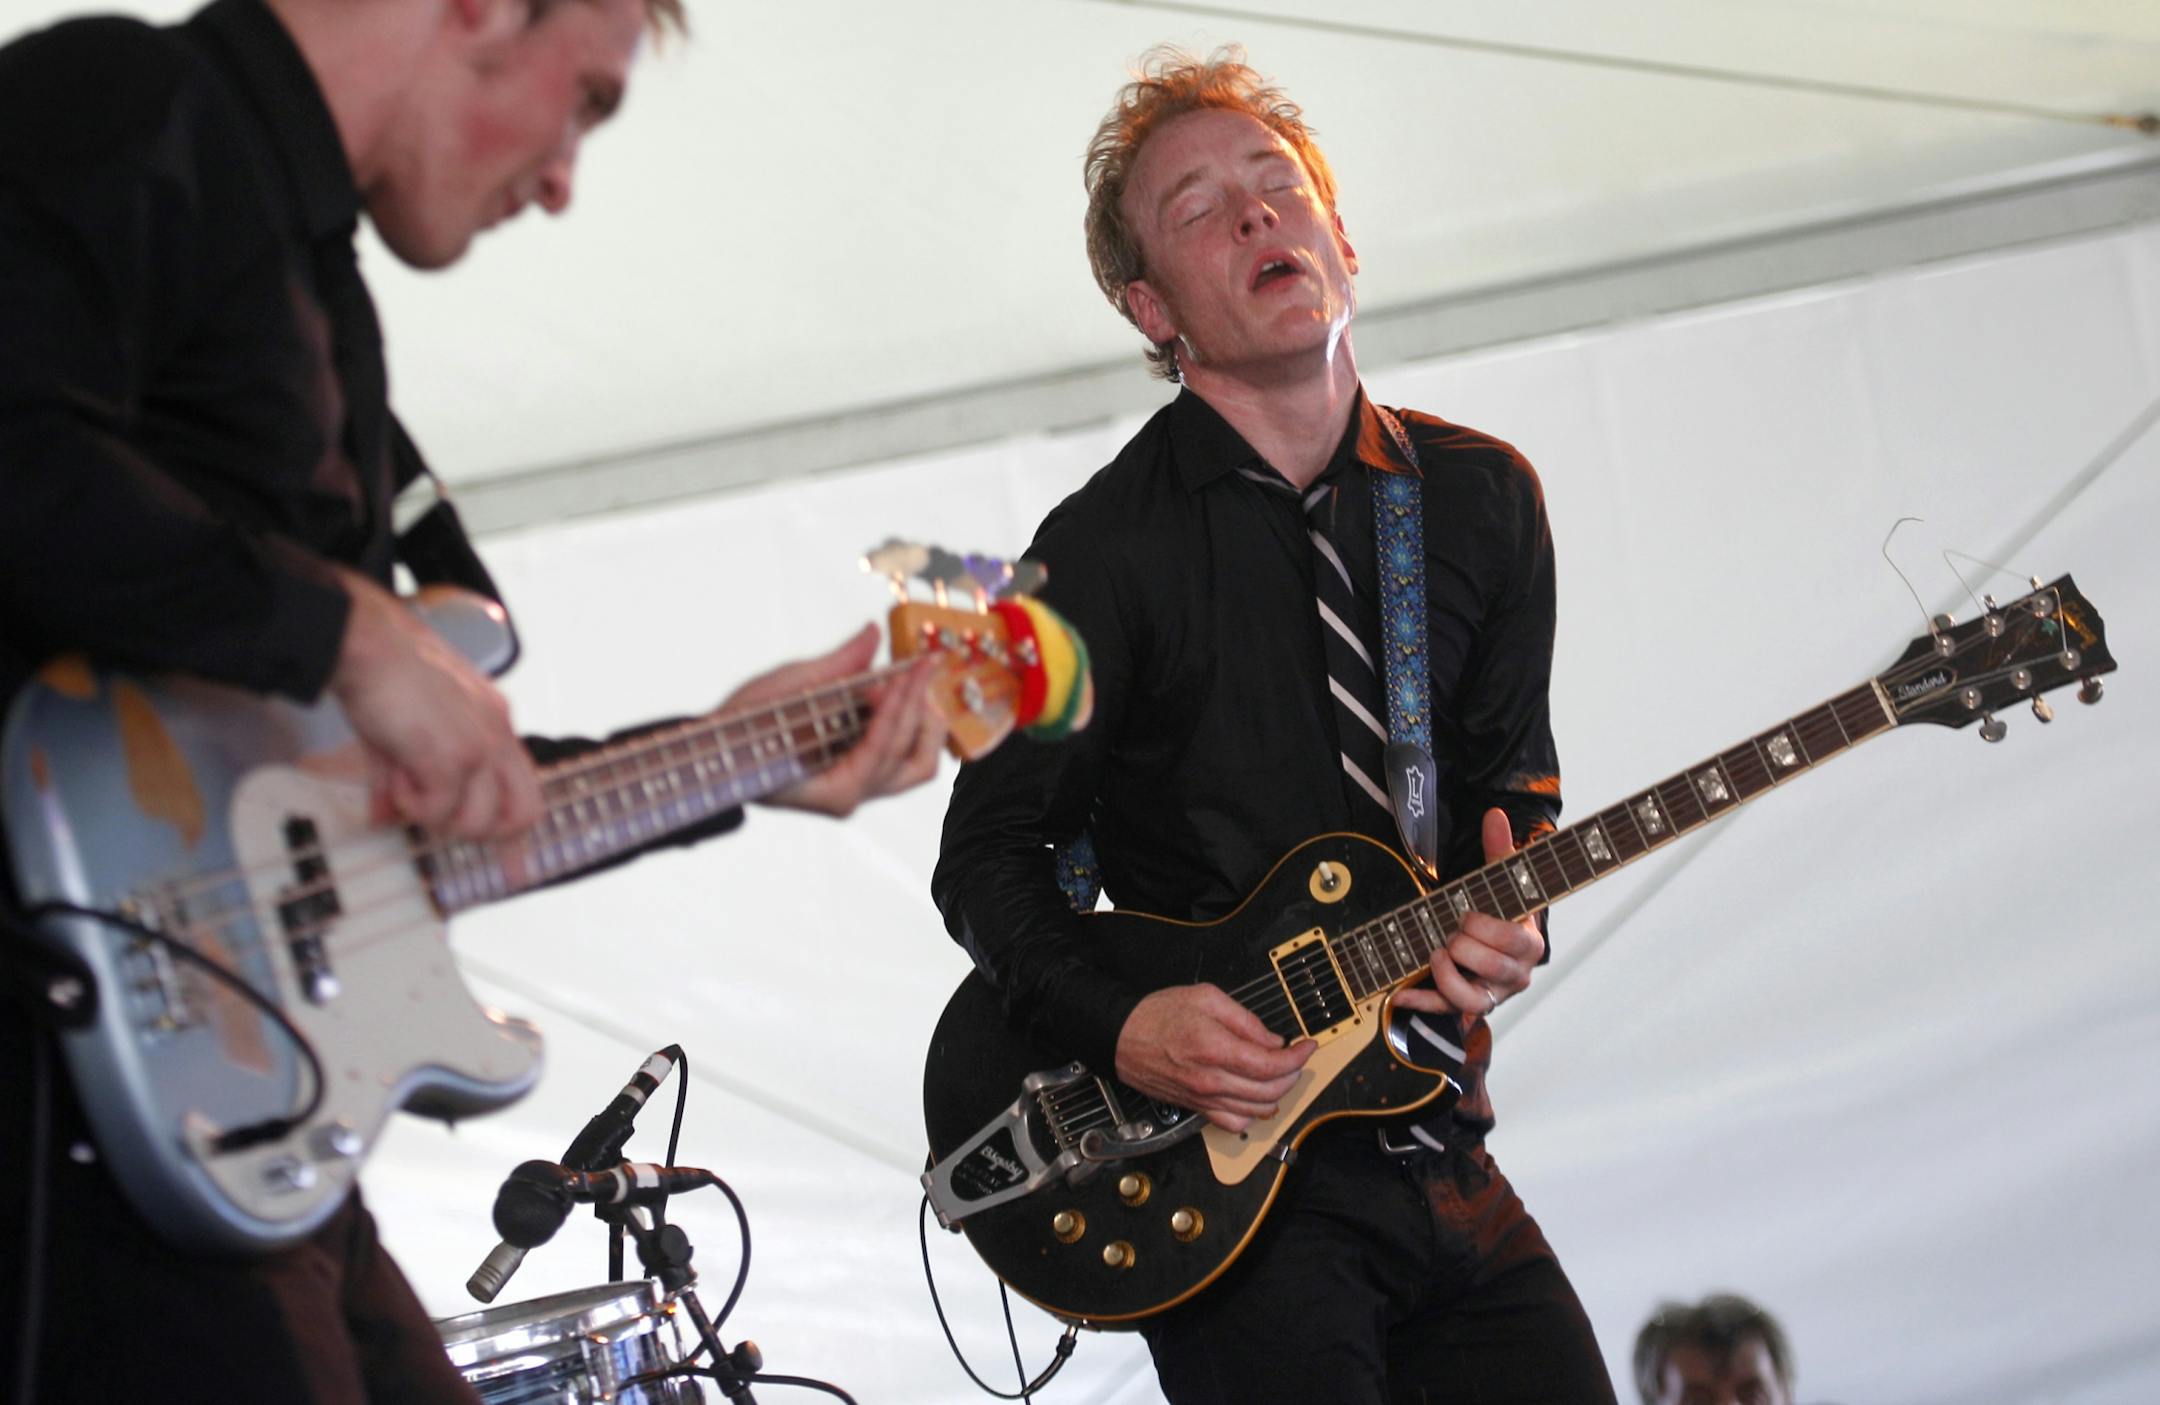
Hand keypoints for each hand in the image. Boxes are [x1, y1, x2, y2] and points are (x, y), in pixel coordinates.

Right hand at [330, 570, 542, 838]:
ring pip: (476, 821)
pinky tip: (394, 780)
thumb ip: (405, 779)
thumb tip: (385, 820)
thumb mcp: (405, 732)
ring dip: (433, 817)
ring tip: (403, 787)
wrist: (366, 643)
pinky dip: (410, 806)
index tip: (514, 868)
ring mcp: (479, 746)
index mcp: (495, 723)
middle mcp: (498, 734)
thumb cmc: (384, 675)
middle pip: (521, 814)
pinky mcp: (450, 756)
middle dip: (477, 831)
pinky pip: (437, 809)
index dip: (517, 834)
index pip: (527, 790)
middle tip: (434, 817)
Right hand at [720, 623, 947, 816]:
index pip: (881, 749)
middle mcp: (851, 797)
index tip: (909, 667)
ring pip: (918, 765)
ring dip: (926, 722)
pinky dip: (914, 725)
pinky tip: (907, 694)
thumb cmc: (743, 725)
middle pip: (911, 757)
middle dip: (918, 707)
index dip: (898, 706)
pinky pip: (906, 758)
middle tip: (918, 666)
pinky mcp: (863, 774)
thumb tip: (872, 633)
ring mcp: (860, 789)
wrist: (721, 748)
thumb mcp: (785, 687)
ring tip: (917, 682)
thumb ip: (838, 664)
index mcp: (832, 791)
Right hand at [1114, 984, 1313, 1131]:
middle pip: (1270, 1091)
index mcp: (1215, 1048)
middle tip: (1295, 1057)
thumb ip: (1245, 1019)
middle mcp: (1211, 1080)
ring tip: (1278, 1074)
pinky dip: (1252, 1114)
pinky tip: (1254, 1096)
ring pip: (1257, 1111)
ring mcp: (1204, 1098)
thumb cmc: (1158, 1014)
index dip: (1298, 1057)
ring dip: (1277, 1094)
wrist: (1121, 1036)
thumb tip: (1273, 1040)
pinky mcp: (1196, 1108)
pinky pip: (1234, 1124)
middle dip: (1292, 1073)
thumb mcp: (1206, 998)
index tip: (1307, 1046)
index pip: (1271, 1065)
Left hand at [1394, 808, 1546, 1018]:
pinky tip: (1399, 993)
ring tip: (1435, 953)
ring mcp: (1491, 993)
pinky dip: (1419, 1003)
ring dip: (1448, 975)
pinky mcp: (1466, 1005)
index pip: (1513, 941)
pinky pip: (1444, 1011)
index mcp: (1529, 943)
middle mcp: (1515, 974)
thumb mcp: (1500, 881)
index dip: (1486, 927)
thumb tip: (1495, 814)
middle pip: (1493, 966)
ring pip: (1472, 997)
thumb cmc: (1498, 911)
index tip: (1466, 914)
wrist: (1491, 943)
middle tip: (1450, 930)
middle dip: (1465, 945)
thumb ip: (1499, 849)